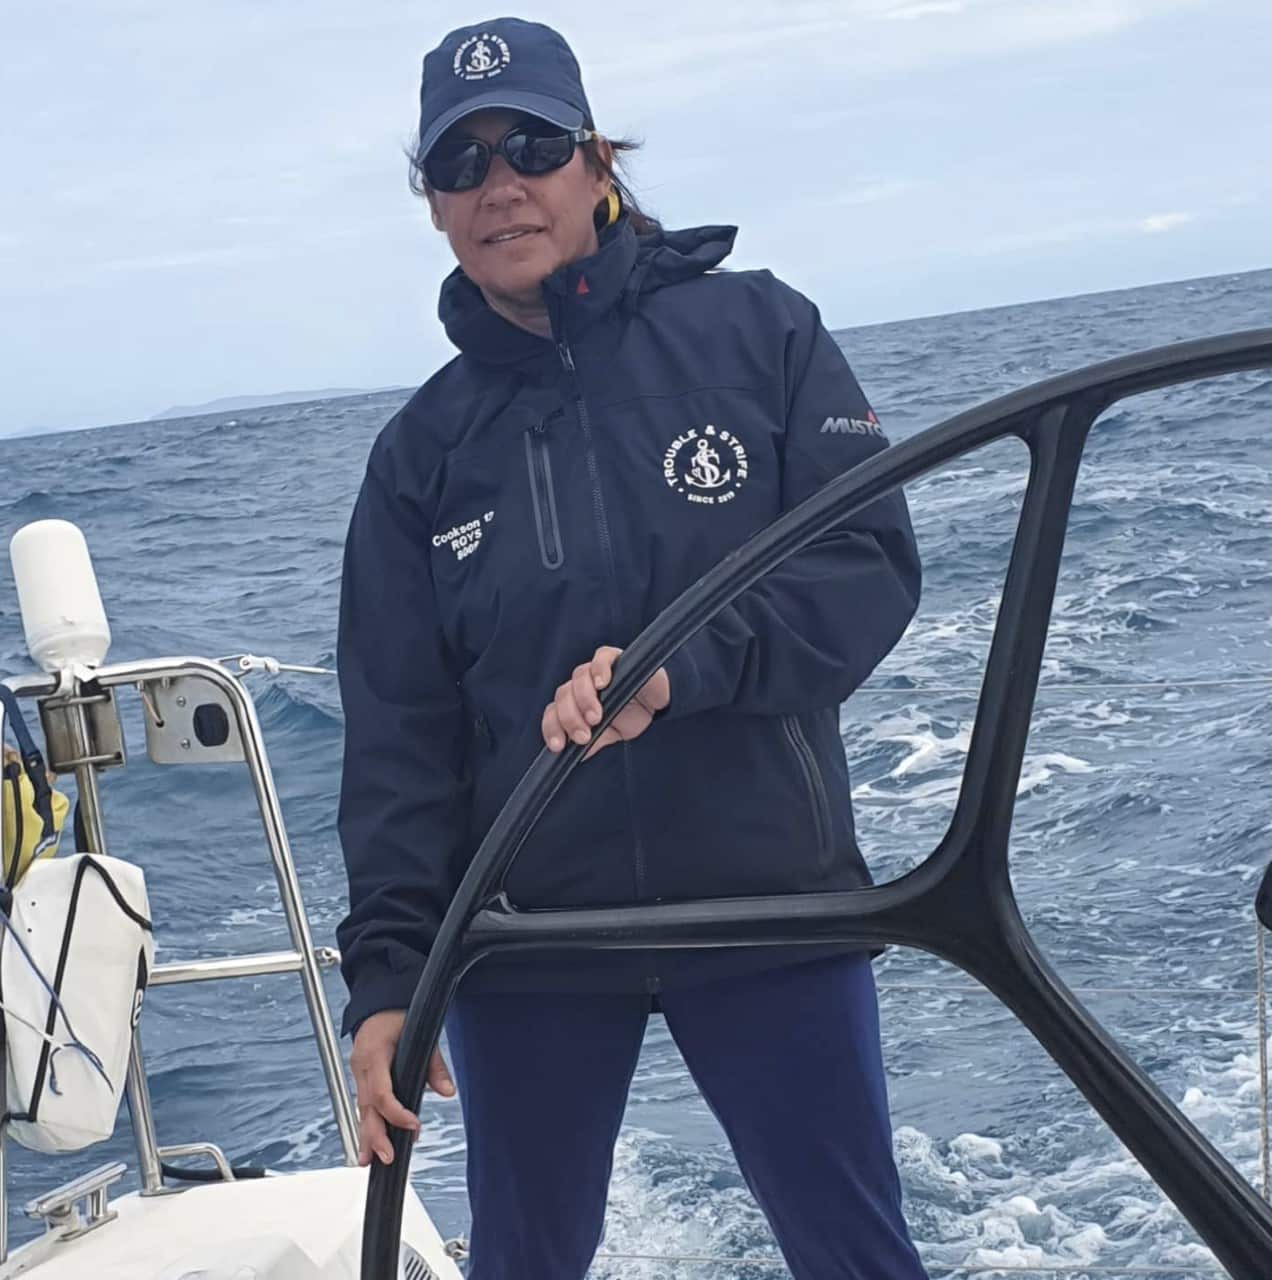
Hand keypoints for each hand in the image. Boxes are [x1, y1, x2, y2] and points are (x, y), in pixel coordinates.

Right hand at [349, 1009, 454, 1165]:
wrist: (380, 1001)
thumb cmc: (400, 1014)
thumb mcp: (422, 1033)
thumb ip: (434, 1065)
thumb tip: (447, 1091)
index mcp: (375, 1054)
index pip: (383, 1091)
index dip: (397, 1112)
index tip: (414, 1125)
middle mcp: (362, 1066)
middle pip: (367, 1106)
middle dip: (376, 1134)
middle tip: (387, 1157)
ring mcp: (358, 1072)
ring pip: (360, 1108)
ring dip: (366, 1135)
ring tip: (368, 1161)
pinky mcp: (360, 1077)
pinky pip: (362, 1103)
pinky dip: (365, 1123)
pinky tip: (366, 1144)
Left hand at [542, 645, 669, 760]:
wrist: (661, 704)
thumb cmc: (633, 716)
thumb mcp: (612, 734)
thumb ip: (594, 741)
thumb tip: (575, 756)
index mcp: (575, 703)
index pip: (554, 712)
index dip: (552, 727)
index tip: (558, 746)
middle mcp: (581, 685)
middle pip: (563, 695)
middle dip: (570, 718)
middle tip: (584, 736)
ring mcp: (596, 670)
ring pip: (579, 677)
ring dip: (584, 699)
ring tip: (596, 718)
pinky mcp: (614, 658)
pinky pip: (601, 658)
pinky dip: (599, 669)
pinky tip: (603, 683)